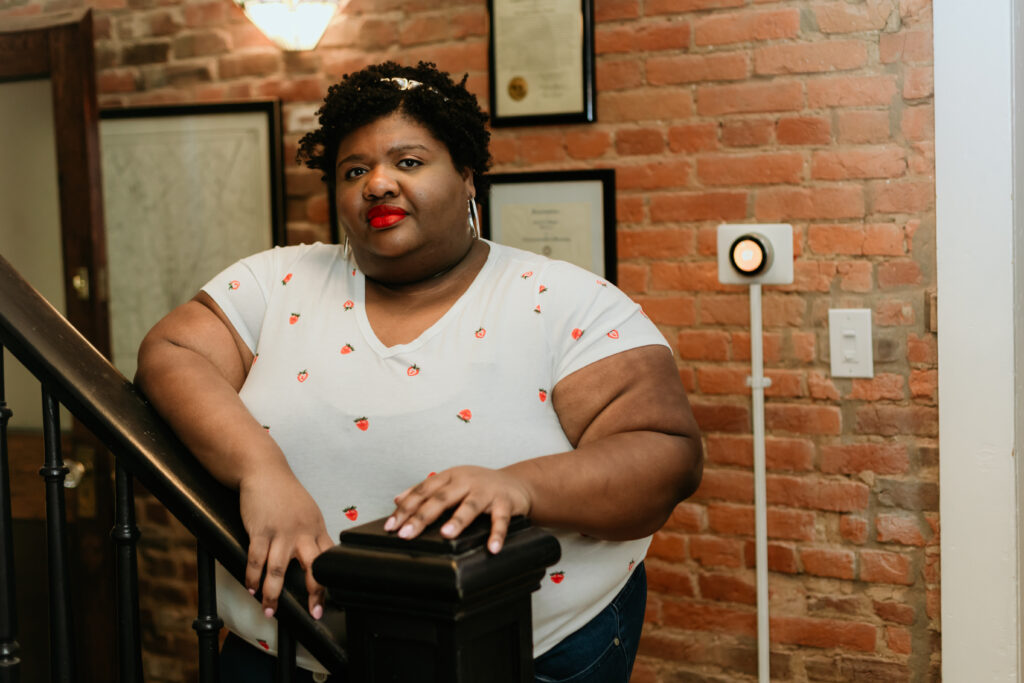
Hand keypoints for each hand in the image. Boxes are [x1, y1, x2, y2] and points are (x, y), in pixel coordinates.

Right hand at [239, 467, 332, 618]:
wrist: (264, 470)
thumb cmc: (284, 493)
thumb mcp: (306, 512)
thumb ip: (310, 534)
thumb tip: (313, 558)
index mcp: (316, 528)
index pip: (329, 558)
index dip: (330, 580)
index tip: (328, 599)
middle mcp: (303, 532)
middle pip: (314, 567)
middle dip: (315, 593)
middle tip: (313, 612)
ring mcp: (282, 532)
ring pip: (279, 571)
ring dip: (272, 595)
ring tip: (268, 610)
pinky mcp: (261, 530)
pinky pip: (256, 560)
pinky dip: (253, 577)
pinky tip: (251, 587)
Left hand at [385, 466, 532, 553]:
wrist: (515, 482)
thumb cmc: (480, 484)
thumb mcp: (451, 482)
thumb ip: (425, 490)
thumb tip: (397, 499)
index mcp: (450, 477)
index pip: (423, 491)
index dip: (406, 508)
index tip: (392, 525)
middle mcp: (466, 481)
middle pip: (441, 498)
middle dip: (422, 516)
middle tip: (407, 533)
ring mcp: (486, 491)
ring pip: (470, 506)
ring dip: (458, 520)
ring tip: (447, 534)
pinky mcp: (505, 502)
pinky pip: (500, 519)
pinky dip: (497, 534)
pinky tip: (492, 547)